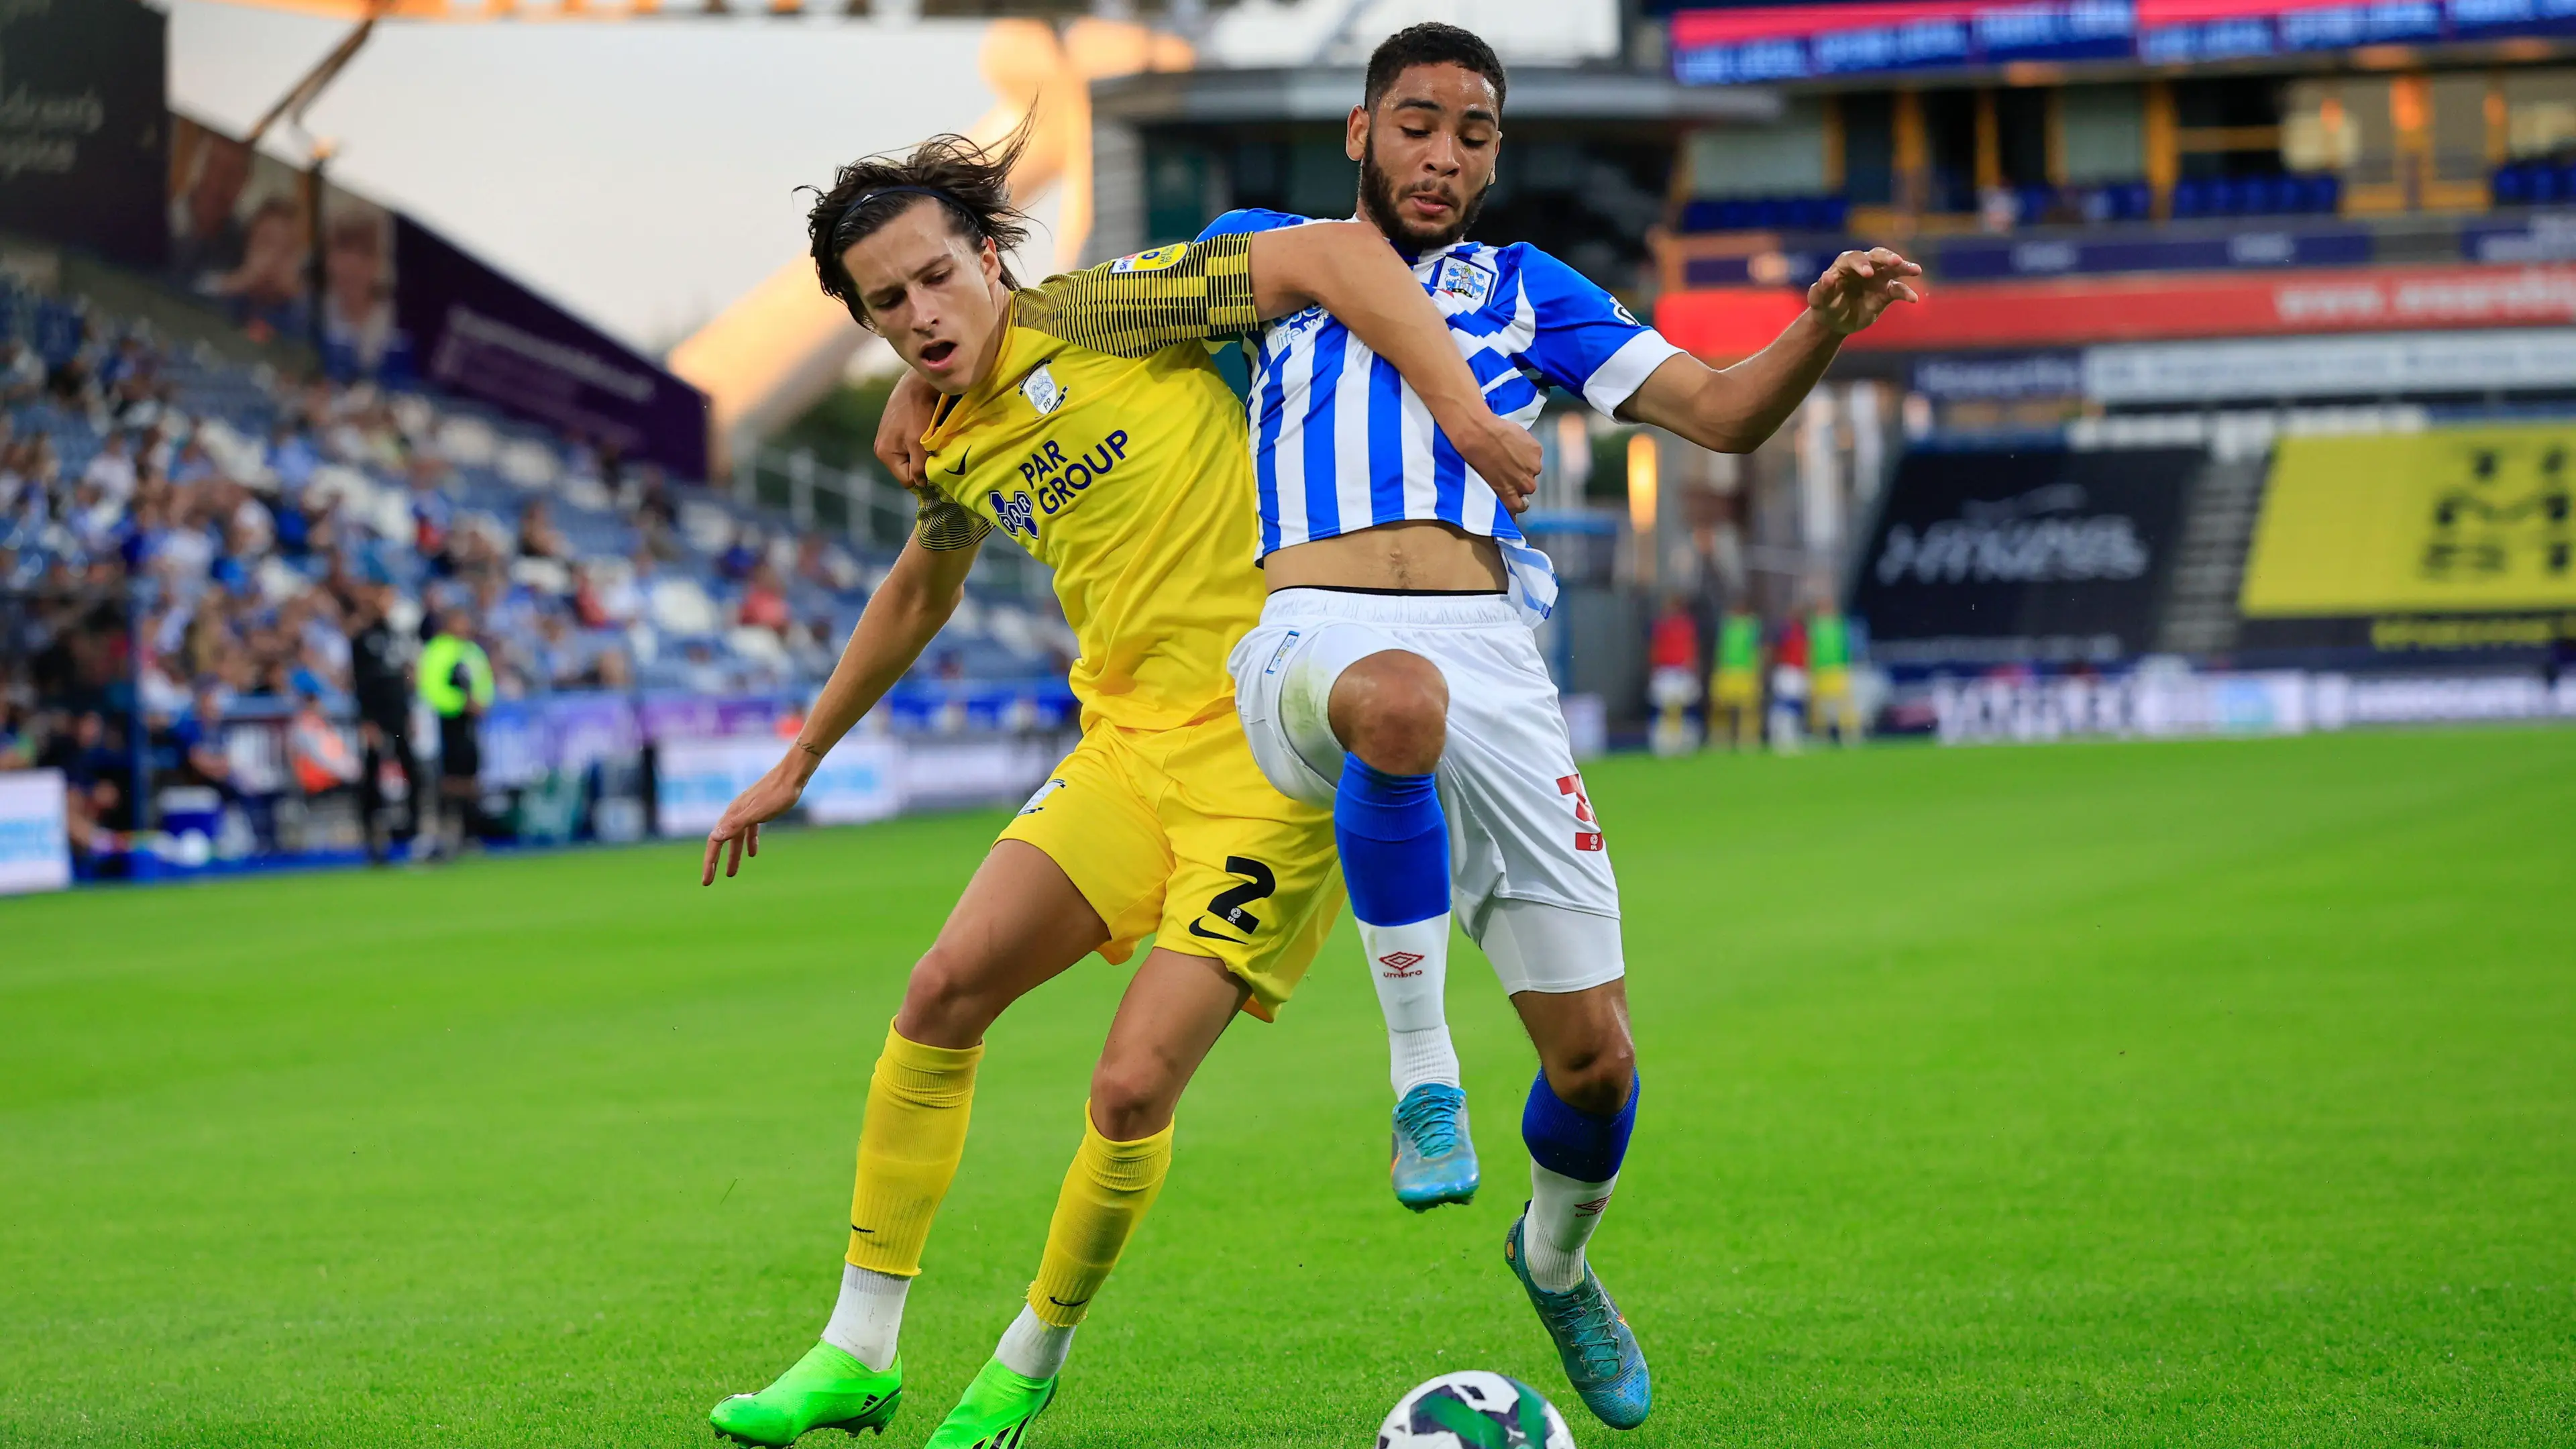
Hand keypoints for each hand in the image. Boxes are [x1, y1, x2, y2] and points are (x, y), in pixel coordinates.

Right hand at [700, 755, 807, 884]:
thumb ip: (736, 825)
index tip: (707, 881)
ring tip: (731, 873)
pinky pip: (749, 830)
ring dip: (733, 855)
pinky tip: (753, 854)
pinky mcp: (759, 809)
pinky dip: (749, 843)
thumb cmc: (778, 793)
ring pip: (736, 838)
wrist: (792, 775)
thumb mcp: (757, 812)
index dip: (709, 862)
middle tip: (709, 881)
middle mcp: (736, 812)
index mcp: (732, 815)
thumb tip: (714, 837)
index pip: (715, 843)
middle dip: (715, 862)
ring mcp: (747, 811)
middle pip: (721, 842)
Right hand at [874, 370, 938, 488]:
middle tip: (934, 453)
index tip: (936, 468)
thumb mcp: (919, 443)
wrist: (916, 384)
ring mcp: (887, 438)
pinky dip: (918, 443)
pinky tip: (926, 433)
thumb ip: (919, 466)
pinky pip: (908, 446)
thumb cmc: (917, 413)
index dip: (922, 478)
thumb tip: (920, 484)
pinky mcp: (894, 430)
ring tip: (930, 442)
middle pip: (906, 469)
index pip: (906, 480)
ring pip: (908, 458)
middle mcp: (882, 448)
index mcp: (885, 454)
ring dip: (921, 454)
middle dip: (920, 465)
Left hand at [1446, 412, 1541, 515]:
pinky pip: (1535, 453)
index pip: (1520, 506)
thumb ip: (1498, 491)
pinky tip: (1515, 442)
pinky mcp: (1537, 451)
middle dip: (1521, 480)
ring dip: (1525, 464)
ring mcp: (1533, 468)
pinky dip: (1528, 449)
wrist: (1479, 434)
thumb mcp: (1484, 482)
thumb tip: (1502, 494)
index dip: (1517, 499)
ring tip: (1511, 453)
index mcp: (1510, 496)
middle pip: (1528, 487)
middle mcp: (1525, 485)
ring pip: (1533, 469)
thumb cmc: (1475, 459)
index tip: (1513, 493)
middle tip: (1510, 468)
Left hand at [1807, 247, 1923, 335]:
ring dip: (1904, 267)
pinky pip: (1898, 290)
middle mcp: (1863, 267)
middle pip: (1877, 256)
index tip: (1868, 274)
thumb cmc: (1824, 306)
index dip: (1861, 264)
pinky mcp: (1886, 292)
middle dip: (1887, 257)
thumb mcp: (1817, 301)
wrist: (1835, 321)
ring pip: (1893, 268)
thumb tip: (1827, 277)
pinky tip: (1914, 299)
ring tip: (1916, 270)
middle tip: (1897, 261)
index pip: (1854, 258)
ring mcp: (1877, 278)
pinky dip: (1906, 293)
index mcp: (1844, 265)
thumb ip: (1820, 289)